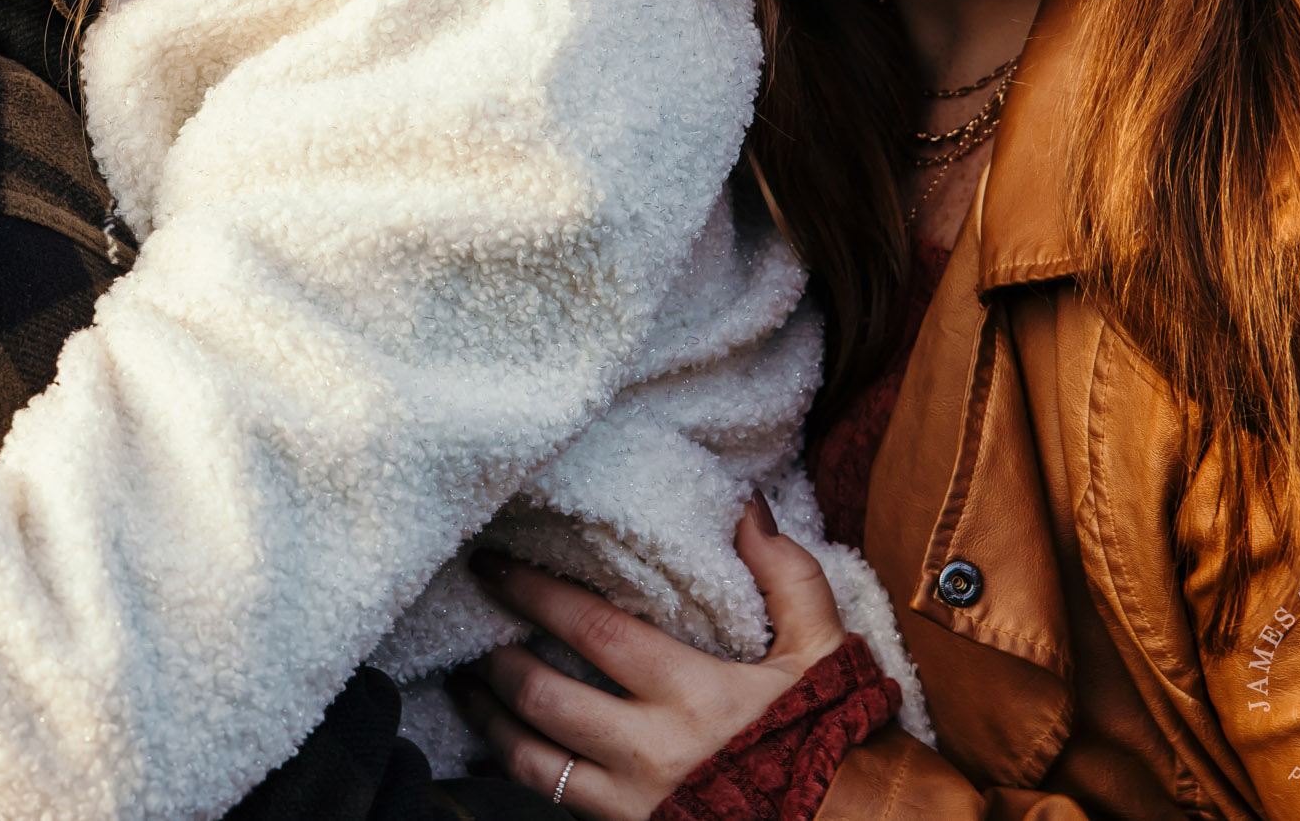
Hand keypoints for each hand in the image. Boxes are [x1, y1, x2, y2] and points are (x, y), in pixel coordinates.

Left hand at [449, 495, 845, 820]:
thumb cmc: (832, 737)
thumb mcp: (822, 649)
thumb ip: (784, 575)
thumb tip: (746, 507)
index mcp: (691, 693)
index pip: (590, 629)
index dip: (533, 593)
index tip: (494, 567)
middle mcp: (650, 751)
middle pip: (545, 697)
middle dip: (495, 662)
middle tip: (471, 630)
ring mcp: (634, 803)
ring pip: (533, 762)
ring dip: (491, 721)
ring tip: (466, 690)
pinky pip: (556, 804)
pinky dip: (519, 773)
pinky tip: (501, 750)